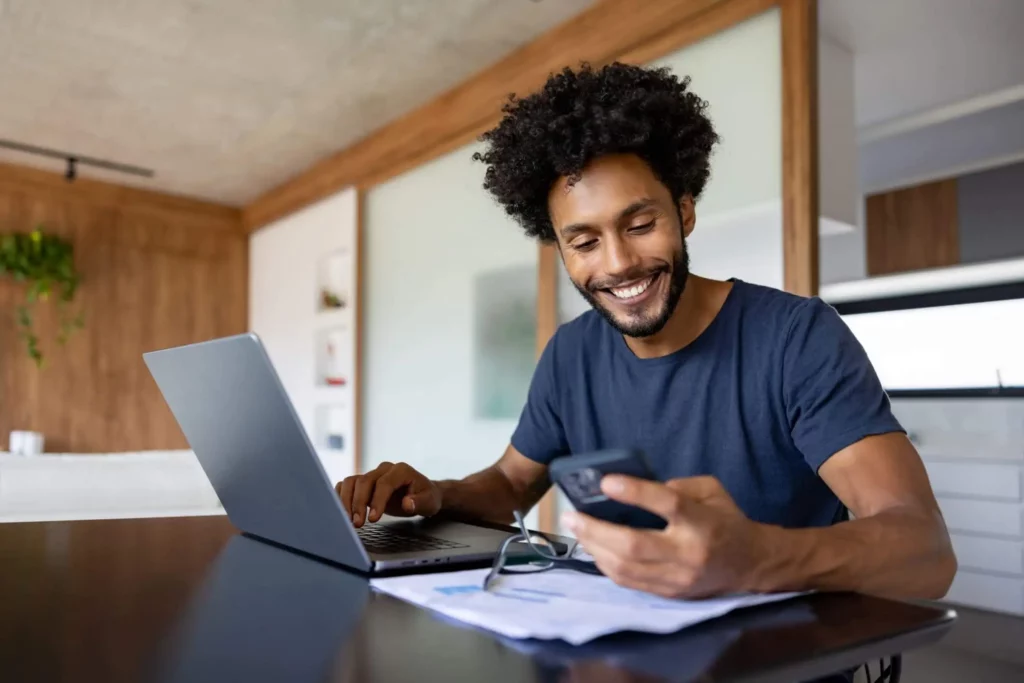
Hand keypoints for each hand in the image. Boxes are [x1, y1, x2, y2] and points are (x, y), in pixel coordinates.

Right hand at [336, 462, 441, 527]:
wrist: (422, 493)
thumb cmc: (426, 497)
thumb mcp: (429, 502)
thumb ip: (419, 502)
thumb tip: (407, 503)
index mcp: (401, 470)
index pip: (384, 483)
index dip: (377, 501)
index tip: (373, 519)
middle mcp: (384, 469)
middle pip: (365, 481)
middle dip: (358, 503)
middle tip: (358, 524)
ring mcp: (372, 474)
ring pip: (352, 482)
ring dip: (347, 501)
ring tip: (348, 520)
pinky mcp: (364, 483)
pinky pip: (347, 485)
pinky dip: (341, 497)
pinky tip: (342, 512)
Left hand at [561, 475, 773, 597]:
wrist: (750, 564)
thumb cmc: (726, 520)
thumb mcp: (711, 490)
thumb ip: (677, 485)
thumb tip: (635, 487)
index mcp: (702, 522)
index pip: (667, 505)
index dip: (635, 492)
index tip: (606, 482)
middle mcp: (688, 554)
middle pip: (634, 545)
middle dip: (597, 530)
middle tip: (572, 515)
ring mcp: (677, 579)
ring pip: (625, 569)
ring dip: (594, 548)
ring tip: (577, 529)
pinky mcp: (669, 594)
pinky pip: (629, 582)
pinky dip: (606, 565)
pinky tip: (594, 548)